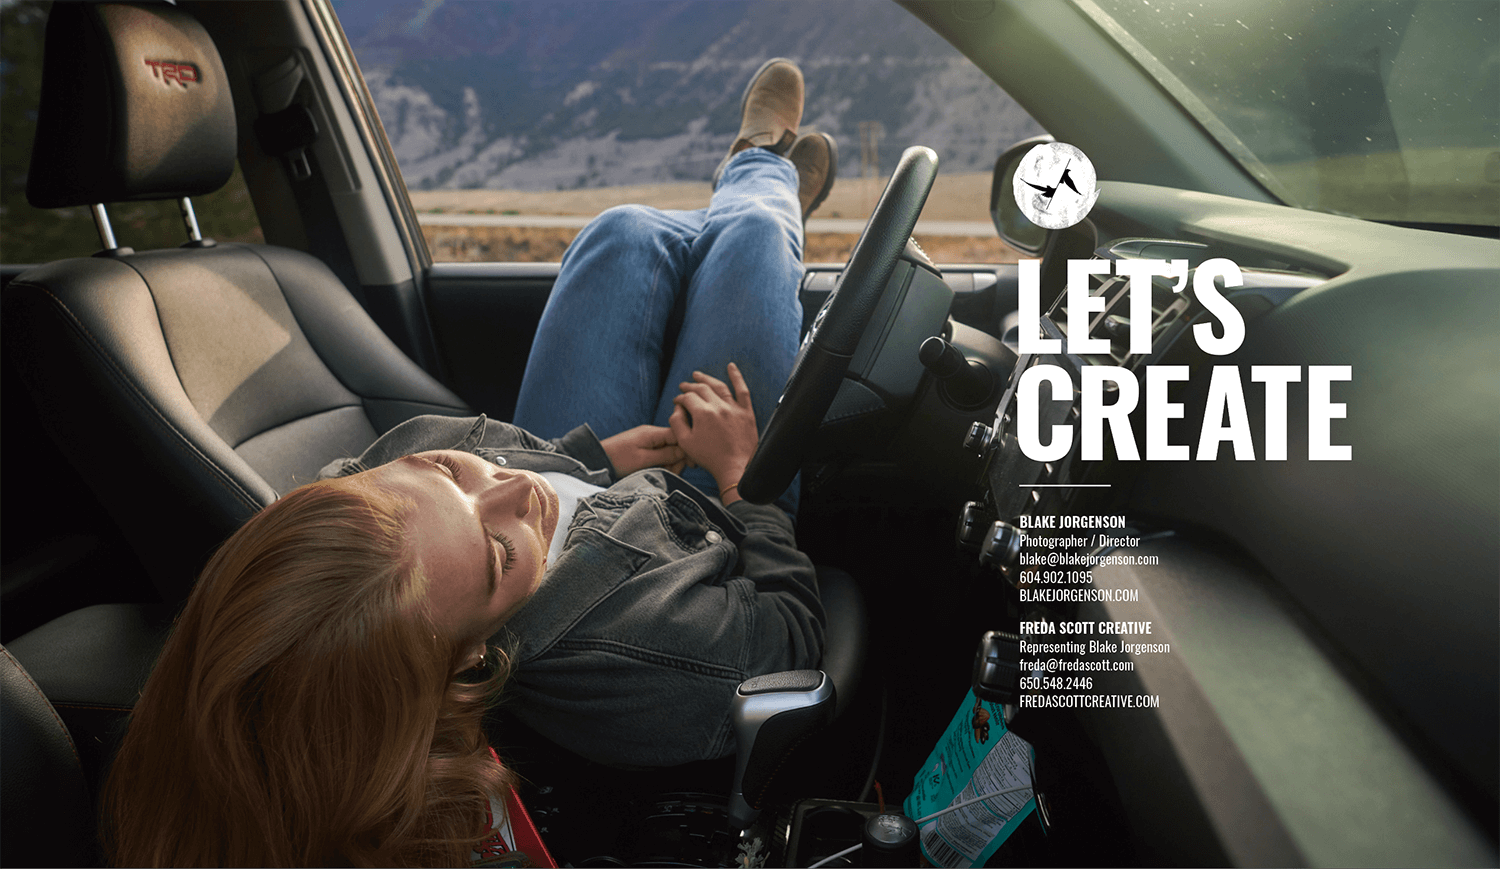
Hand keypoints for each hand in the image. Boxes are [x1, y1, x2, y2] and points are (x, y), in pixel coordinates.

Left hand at [600, 425, 686, 475]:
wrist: (596, 460)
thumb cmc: (618, 460)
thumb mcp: (644, 460)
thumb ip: (666, 455)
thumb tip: (685, 451)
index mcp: (653, 433)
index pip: (679, 435)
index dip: (687, 450)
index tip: (690, 465)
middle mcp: (652, 434)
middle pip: (675, 444)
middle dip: (677, 460)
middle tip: (671, 473)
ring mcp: (647, 440)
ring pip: (668, 451)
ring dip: (669, 464)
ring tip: (661, 474)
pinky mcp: (643, 448)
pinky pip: (659, 454)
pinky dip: (660, 464)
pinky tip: (656, 472)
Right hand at [669, 363, 757, 502]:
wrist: (736, 468)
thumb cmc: (711, 458)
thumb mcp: (686, 443)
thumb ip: (677, 423)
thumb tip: (677, 409)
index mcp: (703, 414)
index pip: (687, 398)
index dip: (679, 398)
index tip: (677, 402)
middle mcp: (718, 407)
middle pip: (701, 389)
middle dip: (690, 386)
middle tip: (684, 386)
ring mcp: (734, 408)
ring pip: (719, 386)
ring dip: (706, 378)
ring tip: (698, 374)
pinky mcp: (746, 412)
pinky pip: (742, 390)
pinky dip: (737, 377)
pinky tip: (731, 367)